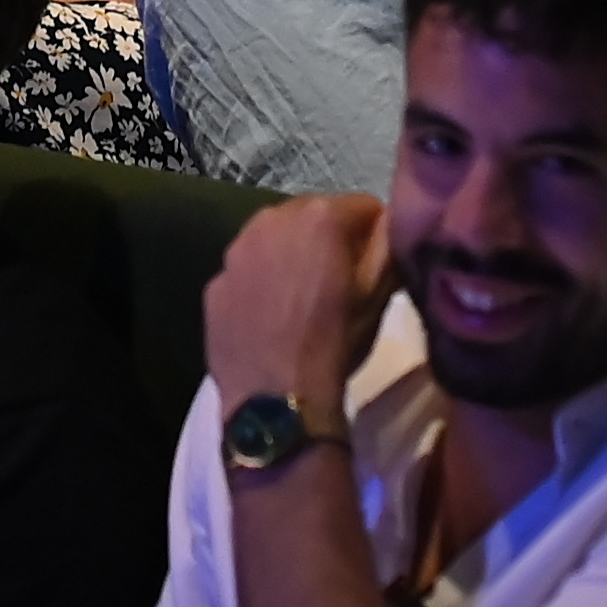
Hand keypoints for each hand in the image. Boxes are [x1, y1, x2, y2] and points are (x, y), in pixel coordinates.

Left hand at [205, 193, 389, 418]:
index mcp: (320, 216)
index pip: (364, 208)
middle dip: (329, 242)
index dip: (375, 238)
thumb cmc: (335, 342)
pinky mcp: (215, 283)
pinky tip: (270, 319)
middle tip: (338, 285)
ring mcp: (236, 251)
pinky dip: (260, 285)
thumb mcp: (379, 295)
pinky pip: (246, 272)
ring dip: (291, 259)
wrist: (275, 398)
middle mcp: (271, 219)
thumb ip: (389, 246)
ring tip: (302, 302)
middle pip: (314, 218)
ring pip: (275, 241)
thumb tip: (390, 225)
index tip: (375, 268)